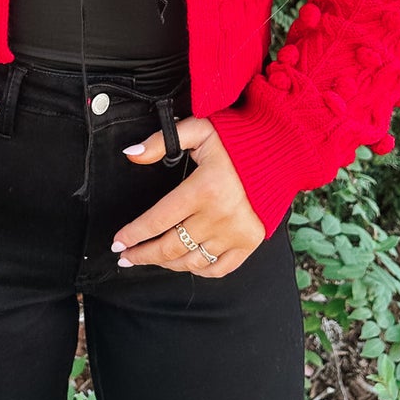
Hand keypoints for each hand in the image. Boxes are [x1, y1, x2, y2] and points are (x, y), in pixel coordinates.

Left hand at [112, 116, 266, 276]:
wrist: (282, 150)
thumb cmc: (237, 139)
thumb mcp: (198, 130)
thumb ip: (161, 141)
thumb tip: (131, 154)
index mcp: (203, 189)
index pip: (158, 219)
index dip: (134, 234)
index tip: (117, 243)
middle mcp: (219, 216)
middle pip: (170, 247)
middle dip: (142, 255)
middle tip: (126, 257)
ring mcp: (236, 233)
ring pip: (190, 261)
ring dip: (165, 263)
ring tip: (150, 258)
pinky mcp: (250, 242)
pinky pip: (218, 269)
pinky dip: (197, 270)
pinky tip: (183, 264)